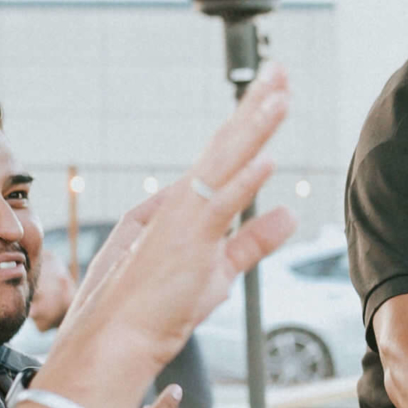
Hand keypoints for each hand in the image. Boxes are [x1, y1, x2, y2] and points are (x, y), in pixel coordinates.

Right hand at [45, 67, 297, 401]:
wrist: (118, 339)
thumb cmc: (160, 307)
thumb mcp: (219, 270)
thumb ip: (254, 240)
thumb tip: (289, 213)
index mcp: (189, 205)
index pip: (228, 154)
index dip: (254, 122)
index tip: (277, 92)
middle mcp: (184, 202)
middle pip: (227, 144)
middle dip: (256, 105)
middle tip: (280, 69)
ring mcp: (183, 219)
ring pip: (224, 162)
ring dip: (253, 127)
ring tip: (280, 93)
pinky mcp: (184, 243)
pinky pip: (217, 206)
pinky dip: (241, 182)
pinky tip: (267, 159)